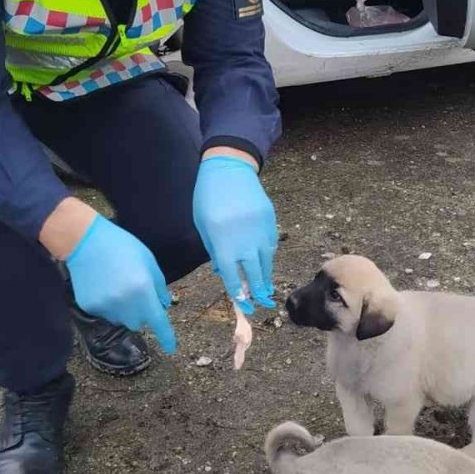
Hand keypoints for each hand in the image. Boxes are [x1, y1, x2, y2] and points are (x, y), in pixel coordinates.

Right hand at [64, 213, 176, 353]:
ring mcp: (105, 307)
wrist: (85, 241)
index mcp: (143, 291)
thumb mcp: (148, 261)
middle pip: (138, 323)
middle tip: (134, 292)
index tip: (171, 348)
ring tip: (116, 285)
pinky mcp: (90, 307)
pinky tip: (102, 285)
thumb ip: (158, 286)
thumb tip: (163, 305)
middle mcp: (124, 304)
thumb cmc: (122, 247)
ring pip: (120, 319)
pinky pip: (104, 313)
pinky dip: (107, 305)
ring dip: (123, 310)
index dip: (166, 337)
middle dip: (140, 313)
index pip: (158, 321)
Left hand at [192, 154, 276, 312]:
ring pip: (267, 261)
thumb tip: (224, 269)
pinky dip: (268, 256)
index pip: (234, 278)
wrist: (229, 168)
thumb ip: (214, 250)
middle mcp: (245, 242)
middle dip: (259, 291)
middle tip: (262, 303)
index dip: (240, 294)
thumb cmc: (208, 197)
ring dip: (266, 276)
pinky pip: (271, 244)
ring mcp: (260, 231)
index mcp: (224, 244)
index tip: (244, 305)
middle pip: (255, 274)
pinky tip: (265, 260)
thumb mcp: (203, 226)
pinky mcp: (269, 221)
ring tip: (266, 287)